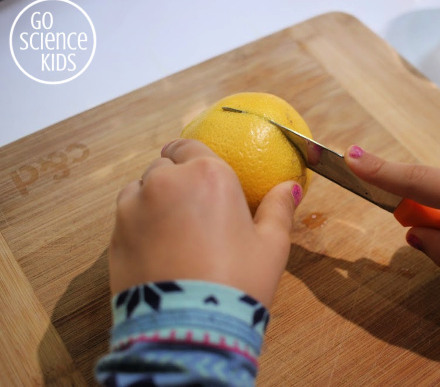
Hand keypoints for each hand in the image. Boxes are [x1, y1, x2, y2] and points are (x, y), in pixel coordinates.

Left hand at [108, 139, 302, 307]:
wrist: (190, 328)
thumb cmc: (238, 282)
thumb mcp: (271, 246)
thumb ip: (279, 208)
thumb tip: (290, 187)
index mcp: (207, 175)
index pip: (189, 145)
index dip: (192, 156)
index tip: (197, 172)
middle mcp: (166, 182)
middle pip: (164, 167)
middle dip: (176, 180)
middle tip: (192, 210)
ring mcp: (134, 207)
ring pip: (140, 189)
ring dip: (153, 199)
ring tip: (172, 231)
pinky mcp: (114, 235)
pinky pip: (125, 216)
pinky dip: (138, 223)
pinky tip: (156, 249)